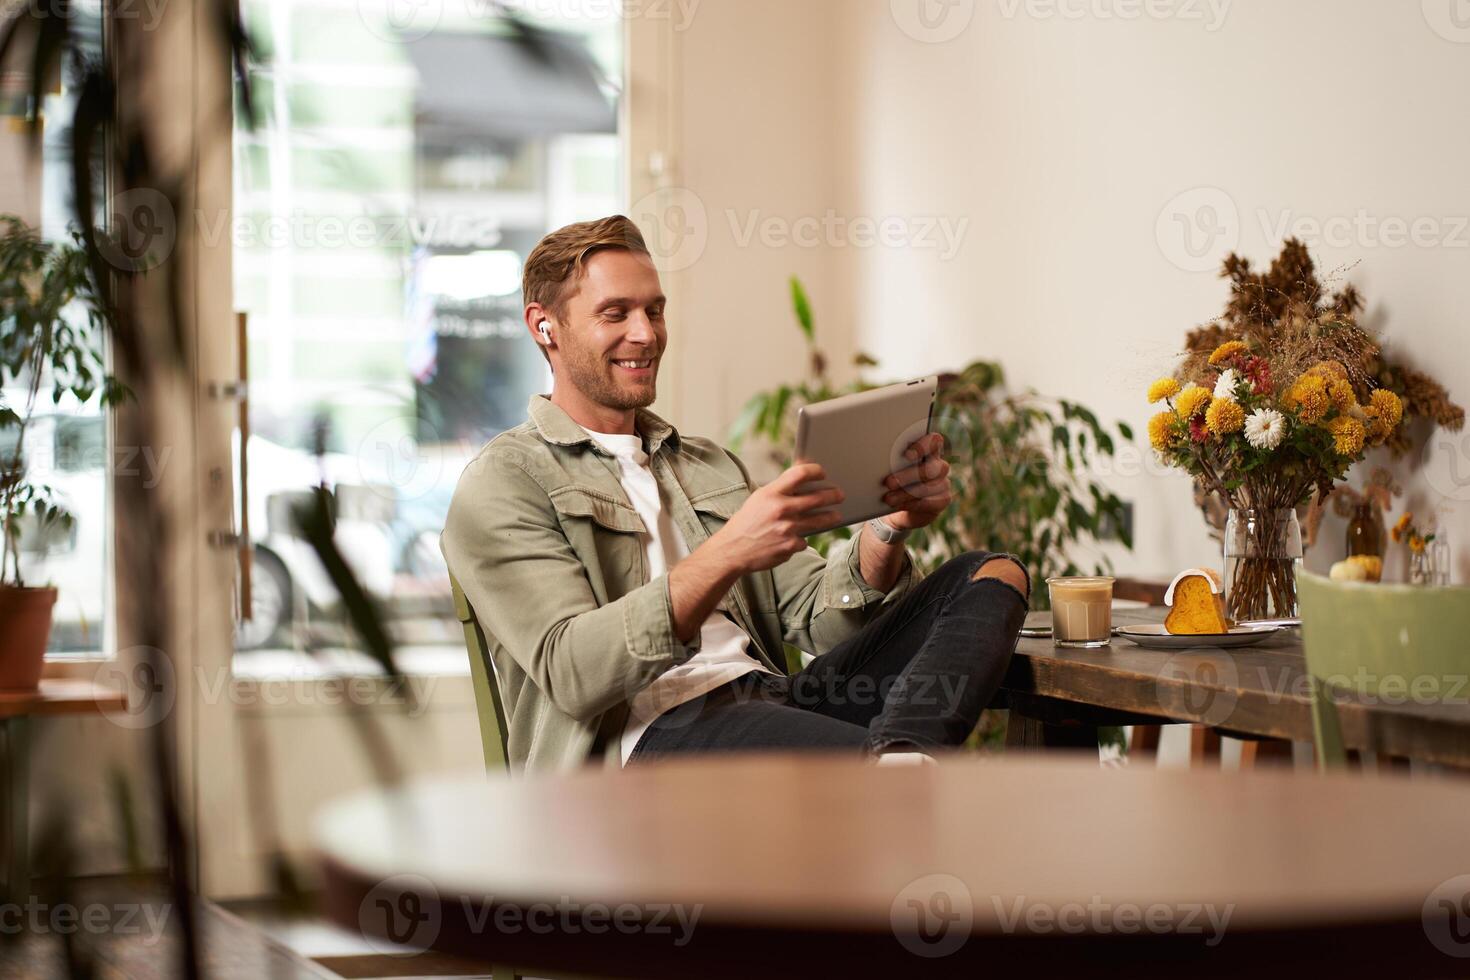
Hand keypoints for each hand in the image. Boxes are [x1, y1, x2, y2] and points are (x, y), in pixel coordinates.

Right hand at [712, 462, 844, 574]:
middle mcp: (781, 509)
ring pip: (820, 521)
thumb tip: (803, 475)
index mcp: (771, 493)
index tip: (823, 473)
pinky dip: (802, 539)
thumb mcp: (759, 499)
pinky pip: (805, 540)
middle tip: (840, 495)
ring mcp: (787, 529)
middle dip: (833, 495)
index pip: (800, 474)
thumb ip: (780, 489)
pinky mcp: (790, 547)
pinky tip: (795, 539)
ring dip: (831, 517)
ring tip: (836, 516)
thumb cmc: (747, 522)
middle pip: (818, 498)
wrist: (732, 550)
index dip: (816, 471)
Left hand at [881, 432, 951, 531]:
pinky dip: (911, 504)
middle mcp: (939, 465)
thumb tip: (876, 461)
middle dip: (908, 475)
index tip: (906, 455)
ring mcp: (943, 482)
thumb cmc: (893, 481)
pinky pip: (929, 502)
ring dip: (905, 493)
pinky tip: (897, 505)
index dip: (923, 446)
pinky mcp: (943, 499)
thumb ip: (891, 463)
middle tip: (888, 482)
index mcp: (928, 450)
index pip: (934, 441)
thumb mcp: (890, 469)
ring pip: (929, 487)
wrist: (899, 507)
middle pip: (930, 468)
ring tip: (888, 498)